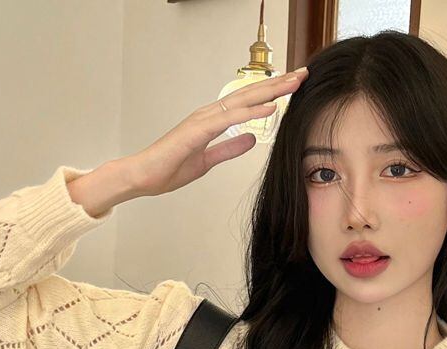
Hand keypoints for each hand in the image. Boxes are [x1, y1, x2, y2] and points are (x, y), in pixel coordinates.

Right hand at [126, 66, 309, 197]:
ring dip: (270, 91)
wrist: (144, 176)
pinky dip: (251, 112)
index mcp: (213, 121)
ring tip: (293, 84)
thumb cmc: (169, 168)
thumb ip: (229, 148)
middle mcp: (210, 114)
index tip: (293, 88)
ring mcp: (203, 119)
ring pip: (243, 101)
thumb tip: (251, 140)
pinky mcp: (197, 130)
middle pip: (250, 95)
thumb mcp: (208, 160)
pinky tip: (270, 108)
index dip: (272, 94)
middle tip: (302, 74)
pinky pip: (230, 119)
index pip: (248, 103)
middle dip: (277, 84)